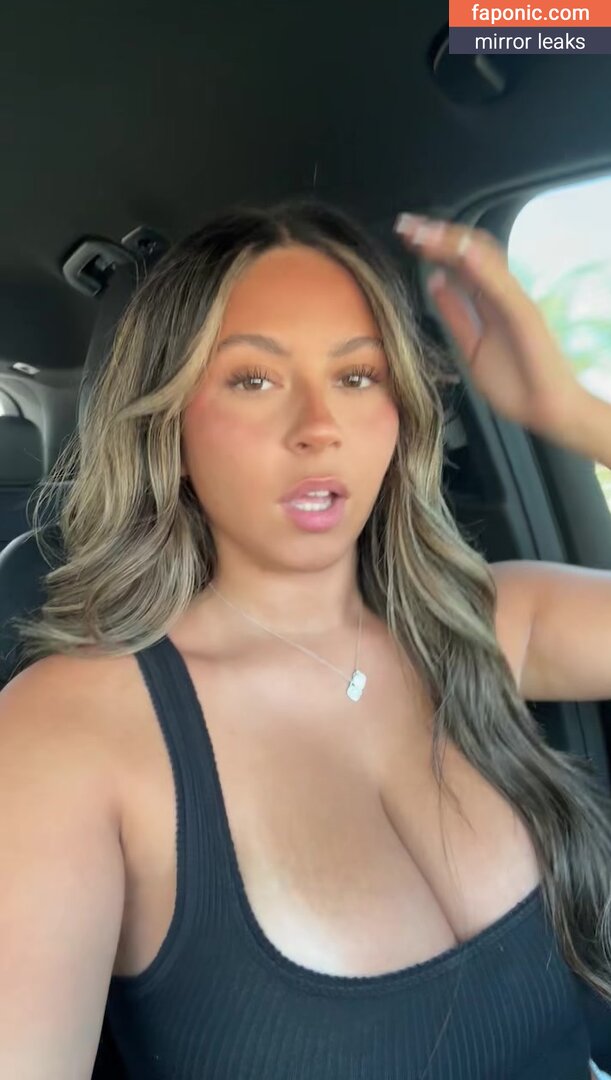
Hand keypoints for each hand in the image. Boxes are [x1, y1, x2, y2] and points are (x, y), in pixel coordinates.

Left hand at [394, 213, 578, 434]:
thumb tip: (434, 284)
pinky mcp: (524, 314)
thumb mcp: (471, 346)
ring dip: (452, 242)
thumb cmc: (517, 384)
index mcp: (490, 300)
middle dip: (437, 236)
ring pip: (483, 259)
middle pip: (470, 251)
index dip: (435, 246)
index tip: (408, 234)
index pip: (461, 261)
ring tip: (425, 231)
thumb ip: (454, 315)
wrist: (547, 410)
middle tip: (407, 225)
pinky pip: (501, 285)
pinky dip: (480, 264)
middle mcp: (503, 294)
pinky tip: (460, 250)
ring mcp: (515, 301)